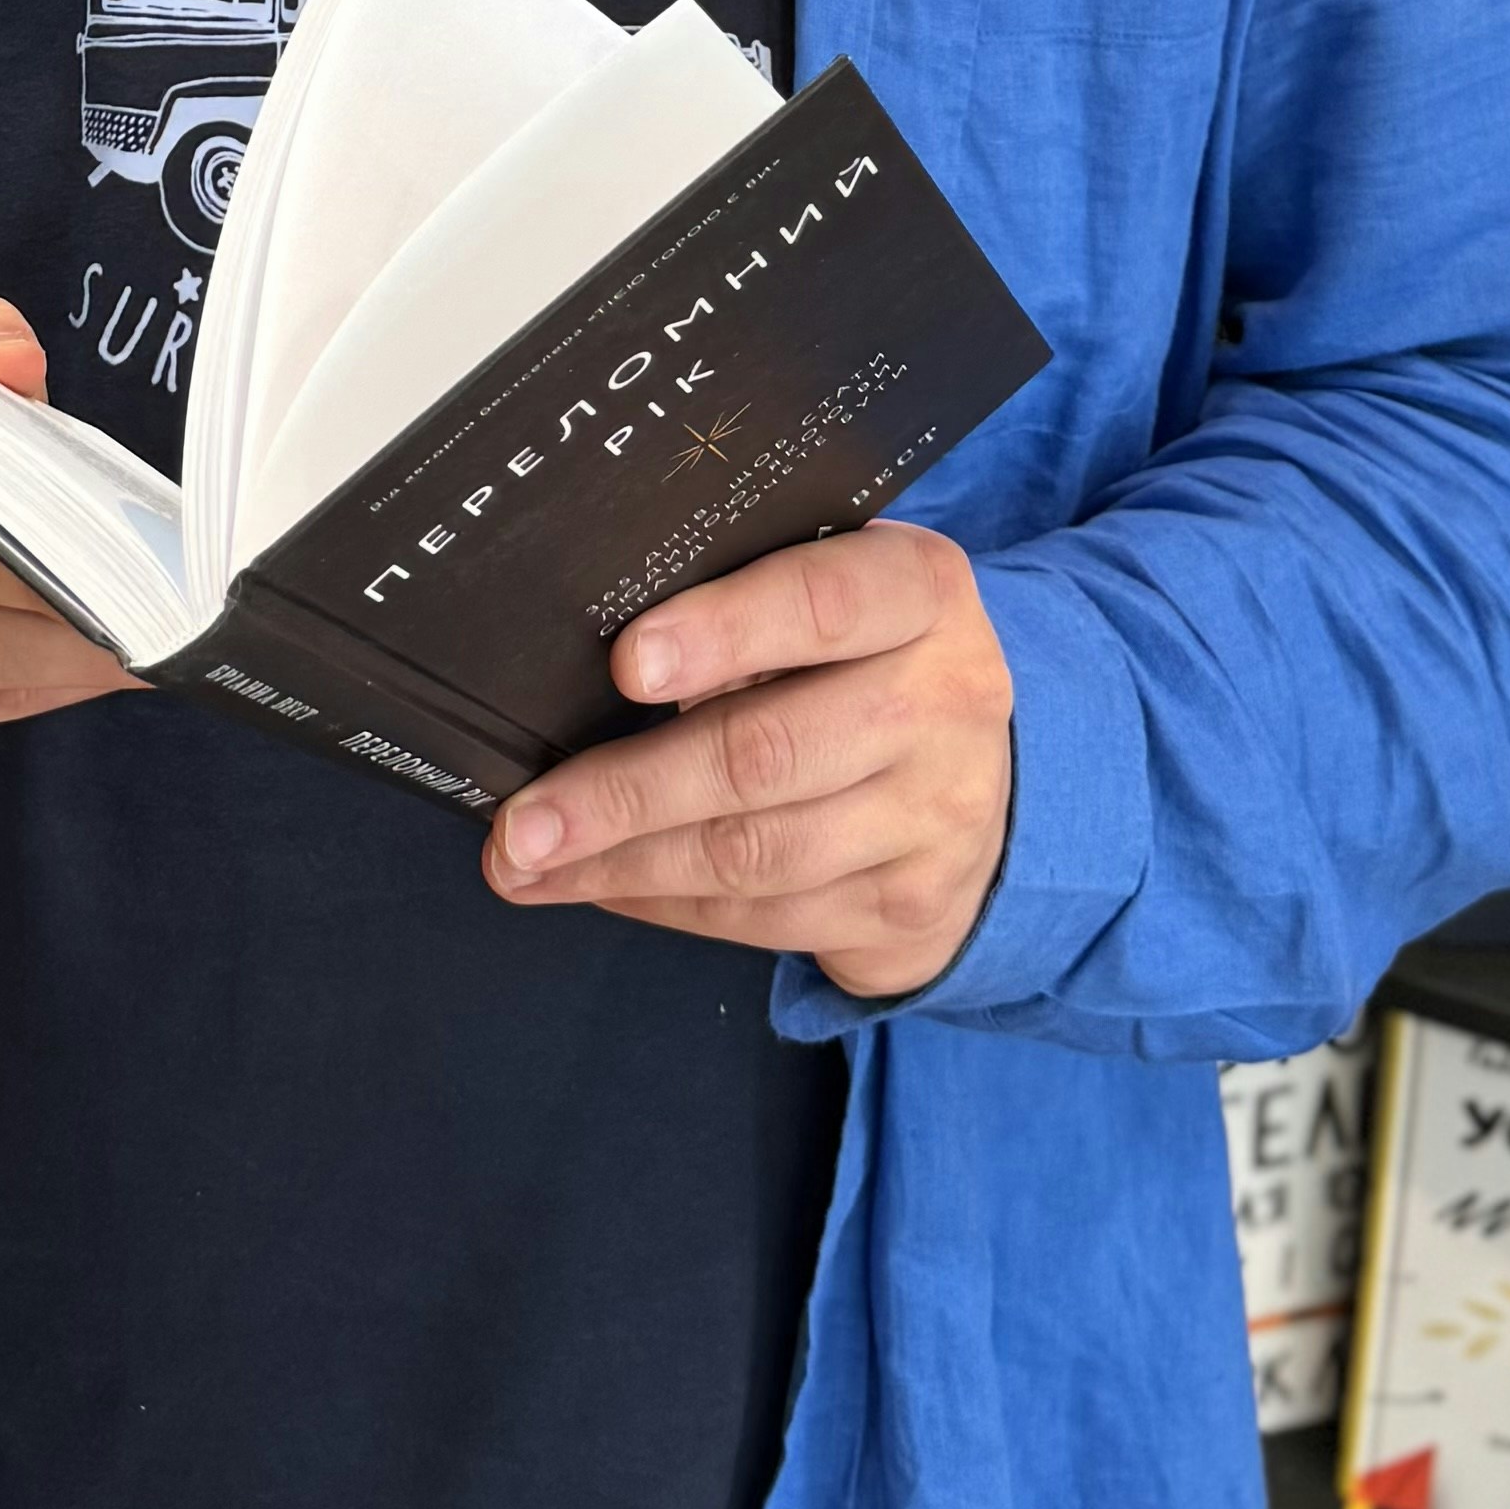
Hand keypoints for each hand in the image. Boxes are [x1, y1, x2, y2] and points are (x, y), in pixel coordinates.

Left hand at [482, 521, 1014, 1001]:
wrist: (986, 775)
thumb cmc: (863, 657)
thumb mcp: (835, 591)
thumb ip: (744, 601)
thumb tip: (587, 658)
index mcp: (921, 593)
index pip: (824, 602)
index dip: (723, 632)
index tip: (625, 664)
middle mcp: (946, 702)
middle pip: (766, 753)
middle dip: (626, 793)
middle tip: (523, 819)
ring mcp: (936, 817)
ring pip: (755, 854)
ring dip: (624, 864)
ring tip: (525, 864)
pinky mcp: (908, 908)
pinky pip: (765, 917)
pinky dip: (663, 903)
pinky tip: (597, 885)